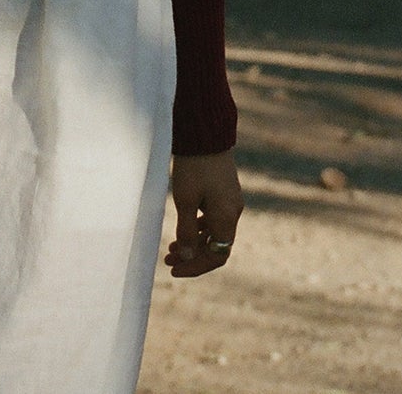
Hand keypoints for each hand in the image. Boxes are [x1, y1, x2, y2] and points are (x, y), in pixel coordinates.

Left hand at [164, 148, 242, 277]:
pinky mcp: (224, 190)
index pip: (216, 256)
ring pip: (214, 232)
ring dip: (194, 242)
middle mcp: (233, 211)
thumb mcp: (185, 199)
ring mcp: (230, 200)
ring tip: (171, 246)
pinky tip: (184, 226)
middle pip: (216, 246)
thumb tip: (187, 257)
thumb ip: (186, 231)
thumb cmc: (193, 166)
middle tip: (168, 259)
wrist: (205, 132)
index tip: (174, 269)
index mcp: (227, 217)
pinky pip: (214, 218)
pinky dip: (199, 227)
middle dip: (193, 256)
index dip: (195, 267)